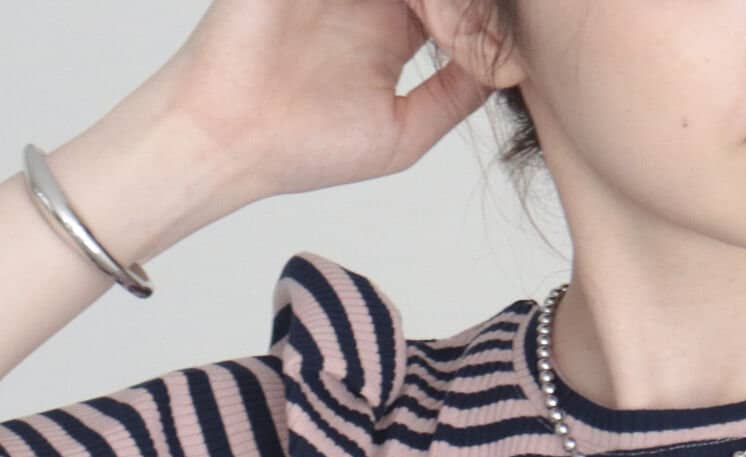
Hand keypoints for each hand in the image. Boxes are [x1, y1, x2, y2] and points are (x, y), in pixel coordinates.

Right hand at [144, 0, 495, 207]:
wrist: (229, 140)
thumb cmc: (304, 146)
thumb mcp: (403, 132)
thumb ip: (453, 99)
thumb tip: (506, 74)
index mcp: (394, 29)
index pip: (453, 3)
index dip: (481, 14)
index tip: (510, 35)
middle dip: (460, 0)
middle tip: (483, 17)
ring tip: (435, 12)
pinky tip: (410, 7)